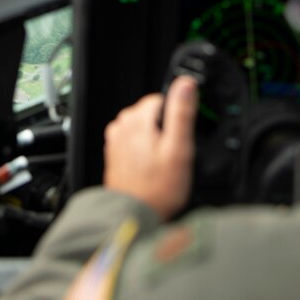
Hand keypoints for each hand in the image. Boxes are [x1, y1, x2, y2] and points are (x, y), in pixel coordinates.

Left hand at [103, 76, 197, 220]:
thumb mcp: (178, 148)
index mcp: (137, 118)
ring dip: (154, 141)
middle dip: (164, 130)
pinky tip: (150, 169)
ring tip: (160, 164)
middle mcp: (121, 125)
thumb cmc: (158, 188)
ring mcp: (116, 139)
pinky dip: (144, 151)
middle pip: (152, 114)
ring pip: (144, 128)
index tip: (178, 138)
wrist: (134, 215)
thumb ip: (181, 113)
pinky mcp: (114, 153)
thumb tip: (185, 84)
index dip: (175, 119)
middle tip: (171, 155)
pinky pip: (134, 142)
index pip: (161, 99)